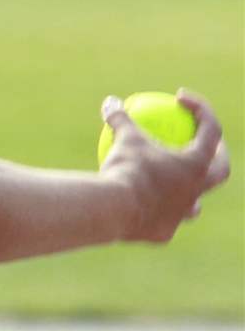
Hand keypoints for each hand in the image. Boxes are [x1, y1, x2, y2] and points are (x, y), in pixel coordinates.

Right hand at [100, 89, 229, 242]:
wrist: (115, 209)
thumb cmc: (126, 169)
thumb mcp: (123, 138)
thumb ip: (120, 119)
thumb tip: (110, 101)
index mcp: (195, 164)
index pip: (211, 131)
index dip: (201, 109)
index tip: (181, 98)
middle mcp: (196, 190)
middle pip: (220, 171)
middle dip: (219, 156)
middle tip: (206, 145)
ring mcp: (181, 213)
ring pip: (194, 204)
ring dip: (190, 194)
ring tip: (178, 186)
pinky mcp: (163, 231)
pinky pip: (162, 219)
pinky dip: (154, 210)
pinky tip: (139, 206)